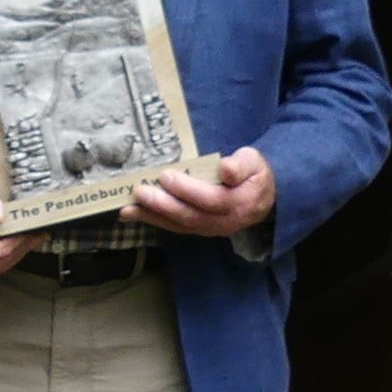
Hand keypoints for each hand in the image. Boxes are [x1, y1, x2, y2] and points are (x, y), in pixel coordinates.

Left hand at [117, 146, 275, 237]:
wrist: (263, 198)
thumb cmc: (253, 174)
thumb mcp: (253, 162)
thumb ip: (241, 165)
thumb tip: (226, 169)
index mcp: (239, 203)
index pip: (211, 199)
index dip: (188, 190)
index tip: (167, 176)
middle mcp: (224, 222)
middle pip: (191, 216)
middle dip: (163, 205)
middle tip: (140, 191)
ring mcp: (210, 229)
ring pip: (179, 225)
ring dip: (152, 217)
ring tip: (127, 208)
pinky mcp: (199, 229)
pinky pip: (175, 227)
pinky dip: (153, 220)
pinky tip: (133, 214)